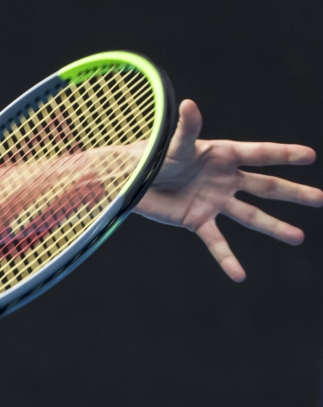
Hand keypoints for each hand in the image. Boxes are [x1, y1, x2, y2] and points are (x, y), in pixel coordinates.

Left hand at [135, 99, 322, 281]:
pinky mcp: (196, 220)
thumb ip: (187, 129)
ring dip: (274, 227)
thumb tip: (190, 104)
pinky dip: (227, 259)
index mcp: (223, 155)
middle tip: (321, 199)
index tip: (309, 155)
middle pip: (266, 187)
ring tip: (298, 238)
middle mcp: (224, 179)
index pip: (260, 154)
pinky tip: (240, 276)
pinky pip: (216, 241)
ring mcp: (214, 201)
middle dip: (293, 193)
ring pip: (250, 216)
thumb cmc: (152, 155)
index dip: (284, 154)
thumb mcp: (173, 145)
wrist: (130, 179)